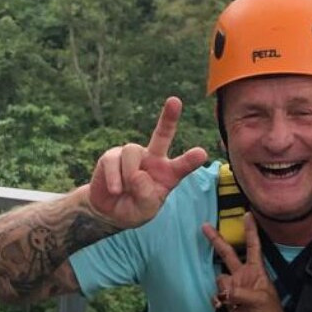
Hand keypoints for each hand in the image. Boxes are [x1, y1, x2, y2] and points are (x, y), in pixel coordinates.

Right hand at [87, 97, 207, 228]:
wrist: (109, 211)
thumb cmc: (134, 208)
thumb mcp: (145, 210)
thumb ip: (146, 196)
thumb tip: (137, 174)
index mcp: (168, 173)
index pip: (182, 164)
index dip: (190, 159)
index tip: (201, 154)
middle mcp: (153, 158)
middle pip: (162, 134)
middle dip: (168, 117)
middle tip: (175, 101)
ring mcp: (133, 155)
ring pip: (132, 152)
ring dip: (128, 175)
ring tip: (125, 190)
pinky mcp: (112, 155)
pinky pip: (113, 161)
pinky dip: (114, 179)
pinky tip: (115, 190)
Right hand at [201, 213, 298, 311]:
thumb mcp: (260, 300)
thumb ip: (241, 292)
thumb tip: (224, 290)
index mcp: (256, 270)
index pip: (254, 246)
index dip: (250, 231)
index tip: (248, 214)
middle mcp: (244, 275)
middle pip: (228, 254)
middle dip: (217, 241)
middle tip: (205, 226)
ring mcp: (234, 287)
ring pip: (219, 277)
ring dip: (222, 288)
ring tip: (230, 300)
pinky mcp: (227, 300)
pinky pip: (216, 294)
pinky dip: (217, 299)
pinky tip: (223, 307)